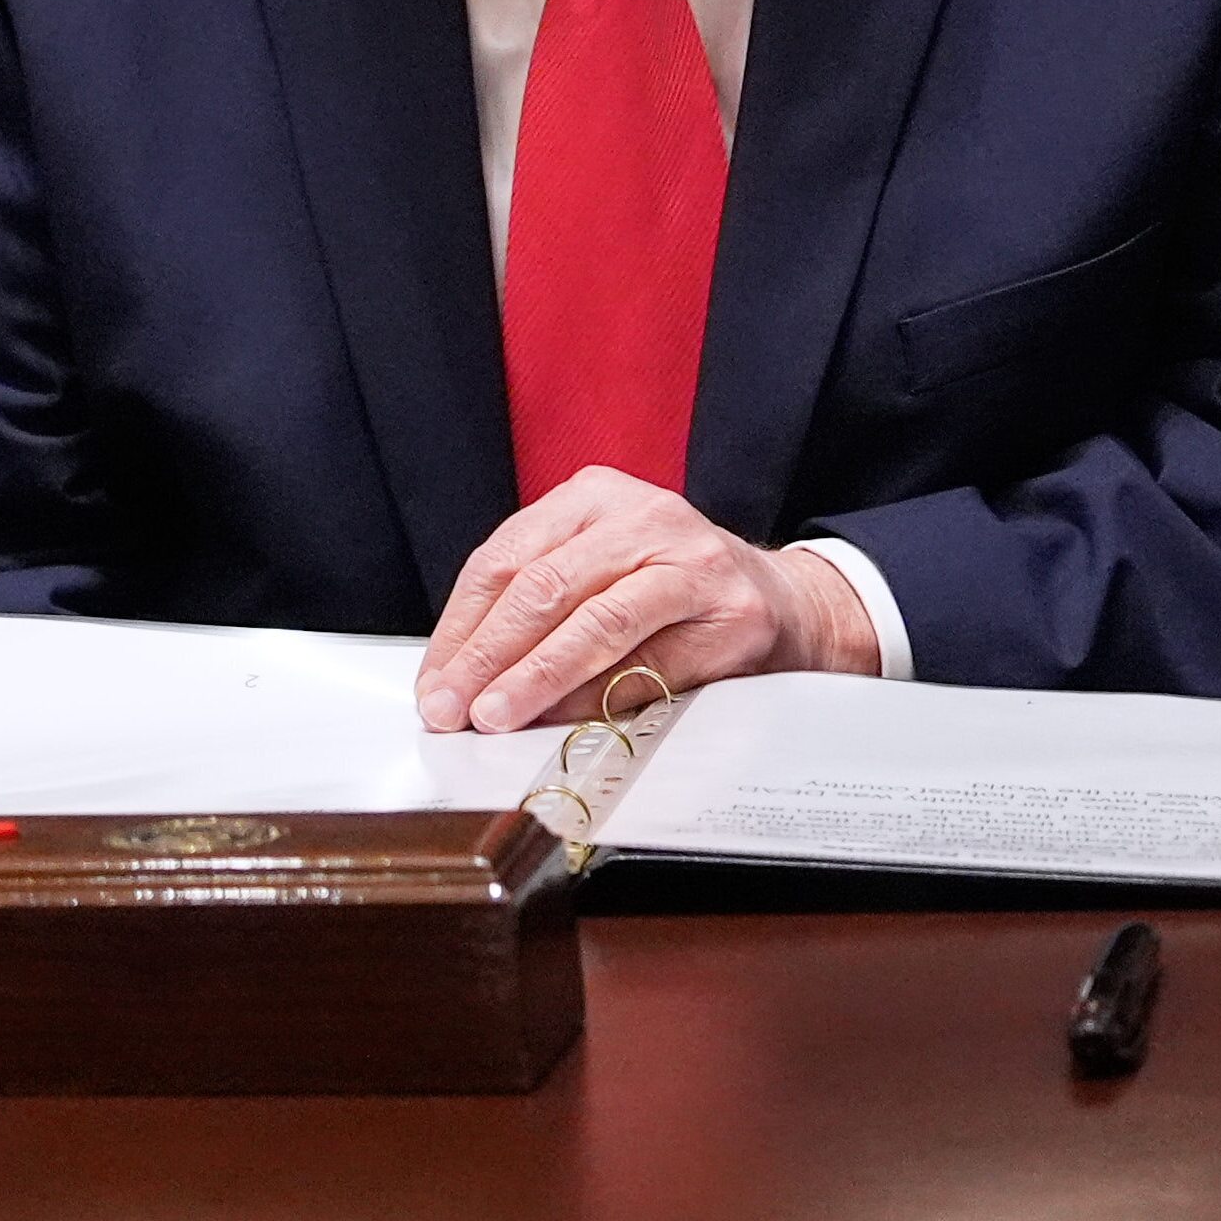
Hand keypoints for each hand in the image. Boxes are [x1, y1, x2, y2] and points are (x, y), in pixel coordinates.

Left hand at [413, 469, 881, 732]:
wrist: (784, 601)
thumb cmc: (670, 590)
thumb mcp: (598, 568)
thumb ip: (536, 607)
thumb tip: (462, 680)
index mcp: (596, 496)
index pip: (507, 558)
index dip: (462, 627)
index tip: (435, 682)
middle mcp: (646, 517)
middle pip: (546, 586)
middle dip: (488, 655)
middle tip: (452, 709)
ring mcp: (693, 563)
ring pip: (597, 622)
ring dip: (537, 677)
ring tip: (496, 717)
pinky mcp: (731, 617)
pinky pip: (650, 667)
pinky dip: (600, 700)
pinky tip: (564, 725)